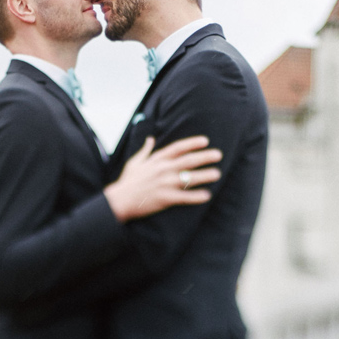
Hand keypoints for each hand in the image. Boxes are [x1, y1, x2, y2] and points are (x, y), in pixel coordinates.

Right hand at [104, 135, 222, 221]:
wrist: (119, 200)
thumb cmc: (128, 181)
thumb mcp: (135, 162)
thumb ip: (145, 150)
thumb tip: (150, 139)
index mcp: (157, 160)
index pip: (178, 148)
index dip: (192, 143)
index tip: (205, 141)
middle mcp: (162, 169)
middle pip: (188, 160)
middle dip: (204, 157)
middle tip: (219, 154)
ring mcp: (164, 184)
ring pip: (188, 178)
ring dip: (204, 175)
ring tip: (217, 173)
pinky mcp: (164, 198)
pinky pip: (183, 197)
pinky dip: (195, 196)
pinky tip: (206, 195)